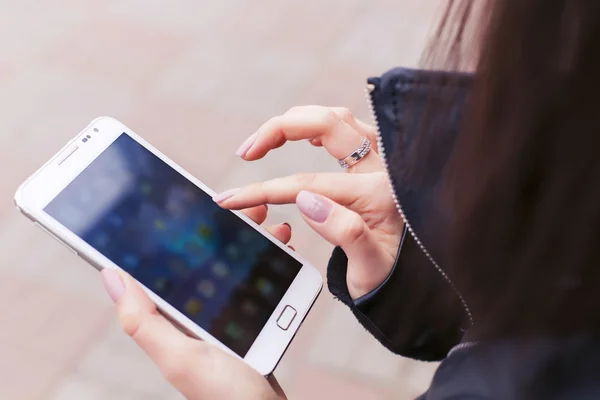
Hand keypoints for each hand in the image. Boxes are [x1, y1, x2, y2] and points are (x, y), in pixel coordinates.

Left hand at [100, 205, 289, 399]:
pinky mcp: (249, 320)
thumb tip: (109, 273)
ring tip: (268, 220)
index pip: (158, 267)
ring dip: (248, 239)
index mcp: (171, 319)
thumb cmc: (226, 397)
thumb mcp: (180, 357)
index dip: (161, 232)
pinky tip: (281, 248)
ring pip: (232, 265)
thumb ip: (143, 319)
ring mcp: (223, 316)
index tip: (173, 199)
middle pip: (200, 259)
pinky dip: (268, 261)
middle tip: (239, 204)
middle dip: (218, 227)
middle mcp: (194, 314)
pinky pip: (254, 281)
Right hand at [215, 106, 403, 298]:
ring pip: (336, 116)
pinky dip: (317, 124)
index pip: (307, 183)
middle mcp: (381, 168)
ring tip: (263, 141)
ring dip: (296, 120)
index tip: (231, 199)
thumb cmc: (387, 276)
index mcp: (378, 195)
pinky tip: (303, 135)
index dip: (264, 189)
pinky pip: (345, 126)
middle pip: (326, 123)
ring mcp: (380, 160)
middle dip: (278, 130)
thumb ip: (345, 234)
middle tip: (246, 153)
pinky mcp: (375, 160)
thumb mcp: (369, 270)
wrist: (414, 277)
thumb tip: (306, 200)